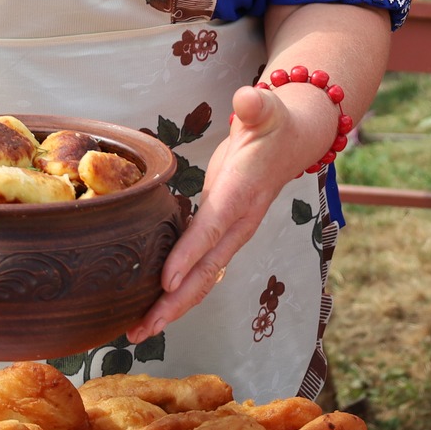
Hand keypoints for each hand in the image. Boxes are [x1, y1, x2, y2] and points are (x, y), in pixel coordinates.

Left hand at [129, 83, 332, 340]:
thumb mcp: (267, 110)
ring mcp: (230, 233)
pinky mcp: (221, 233)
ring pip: (203, 278)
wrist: (292, 140)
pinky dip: (177, 292)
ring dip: (172, 306)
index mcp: (244, 194)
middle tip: (141, 328)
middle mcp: (238, 222)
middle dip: (175, 302)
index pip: (214, 229)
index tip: (165, 282)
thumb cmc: (274, 124)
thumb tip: (249, 98)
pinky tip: (152, 306)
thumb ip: (257, 105)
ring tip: (138, 331)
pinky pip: (200, 269)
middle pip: (207, 270)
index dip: (190, 255)